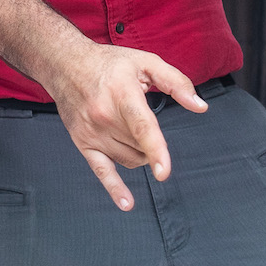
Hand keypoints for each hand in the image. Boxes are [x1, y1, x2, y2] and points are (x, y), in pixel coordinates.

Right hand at [45, 43, 208, 210]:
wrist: (65, 64)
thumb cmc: (108, 63)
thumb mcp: (146, 62)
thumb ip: (176, 83)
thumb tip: (200, 106)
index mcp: (122, 93)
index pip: (141, 127)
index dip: (155, 150)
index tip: (163, 172)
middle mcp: (104, 115)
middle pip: (139, 146)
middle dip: (150, 139)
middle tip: (141, 116)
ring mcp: (92, 131)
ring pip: (129, 159)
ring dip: (140, 153)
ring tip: (132, 131)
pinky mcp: (82, 142)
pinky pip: (101, 171)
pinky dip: (115, 189)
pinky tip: (127, 203)